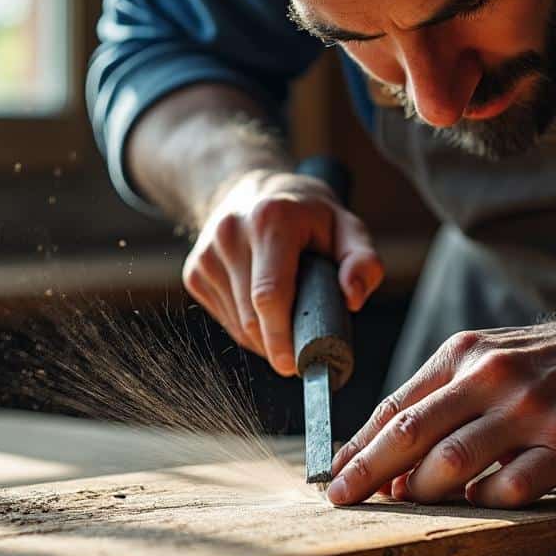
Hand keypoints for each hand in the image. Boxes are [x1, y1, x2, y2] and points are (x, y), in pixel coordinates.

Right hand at [182, 169, 383, 374]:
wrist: (252, 191)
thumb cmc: (306, 215)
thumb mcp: (347, 226)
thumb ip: (361, 260)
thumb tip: (352, 297)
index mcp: (270, 220)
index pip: (269, 294)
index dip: (281, 336)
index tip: (295, 364)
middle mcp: (230, 233)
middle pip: (252, 316)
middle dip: (279, 344)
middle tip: (304, 349)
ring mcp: (207, 254)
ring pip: (238, 325)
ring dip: (265, 339)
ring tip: (289, 318)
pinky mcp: (194, 272)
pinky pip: (226, 320)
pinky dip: (249, 329)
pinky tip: (265, 310)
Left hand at [327, 306, 555, 507]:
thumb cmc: (549, 363)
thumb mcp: (488, 359)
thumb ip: (441, 404)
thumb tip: (391, 468)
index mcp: (463, 355)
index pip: (395, 406)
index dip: (357, 446)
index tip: (331, 477)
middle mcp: (491, 379)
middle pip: (410, 432)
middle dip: (366, 471)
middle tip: (340, 499)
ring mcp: (530, 411)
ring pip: (453, 461)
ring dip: (423, 490)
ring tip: (411, 502)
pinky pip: (512, 487)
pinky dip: (485, 501)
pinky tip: (479, 501)